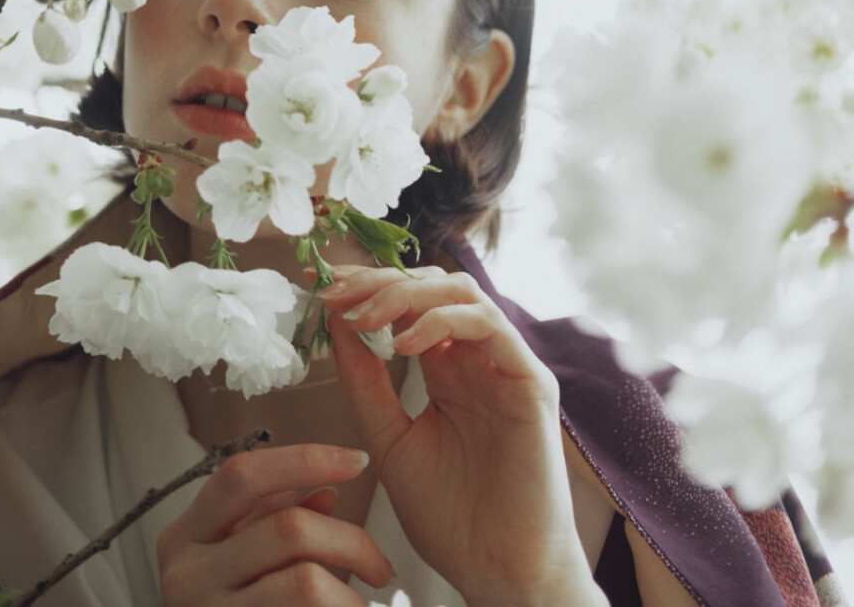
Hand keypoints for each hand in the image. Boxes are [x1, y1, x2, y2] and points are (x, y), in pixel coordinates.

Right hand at [157, 443, 394, 605]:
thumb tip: (329, 492)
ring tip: (367, 601)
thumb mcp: (234, 555)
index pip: (243, 476)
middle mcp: (186, 576)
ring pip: (304, 581)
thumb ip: (272, 518)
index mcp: (184, 537)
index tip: (358, 460)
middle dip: (350, 541)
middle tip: (381, 567)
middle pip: (288, 529)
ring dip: (351, 592)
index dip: (304, 459)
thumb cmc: (227, 606)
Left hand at [320, 266, 604, 606]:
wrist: (495, 573)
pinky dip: (444, 322)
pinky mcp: (531, 382)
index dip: (367, 288)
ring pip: (461, 292)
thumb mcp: (389, 439)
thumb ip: (367, 384)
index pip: (410, 303)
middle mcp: (478, 358)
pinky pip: (490, 326)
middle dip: (380, 281)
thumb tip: (338, 326)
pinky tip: (406, 344)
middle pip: (432, 286)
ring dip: (406, 294)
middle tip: (337, 295)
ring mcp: (506, 366)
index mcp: (448, 369)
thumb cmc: (452, 517)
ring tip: (364, 317)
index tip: (322, 292)